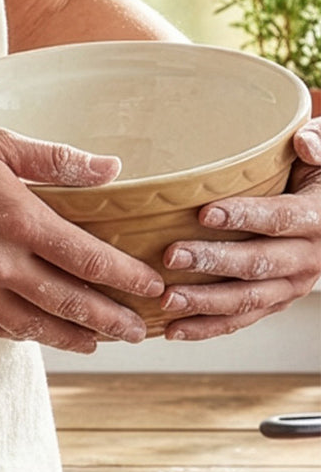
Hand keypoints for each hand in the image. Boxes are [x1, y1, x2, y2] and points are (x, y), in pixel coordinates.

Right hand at [0, 122, 165, 353]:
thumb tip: (110, 169)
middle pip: (69, 302)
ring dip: (73, 336)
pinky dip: (23, 334)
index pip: (87, 259)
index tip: (153, 287)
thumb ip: (54, 160)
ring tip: (100, 342)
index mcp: (17, 218)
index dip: (126, 277)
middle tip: (141, 331)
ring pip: (34, 325)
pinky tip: (38, 334)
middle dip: (111, 319)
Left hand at [160, 118, 320, 340]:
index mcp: (317, 219)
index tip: (205, 213)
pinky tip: (174, 328)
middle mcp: (308, 257)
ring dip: (206, 302)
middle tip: (172, 256)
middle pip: (259, 263)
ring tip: (167, 299)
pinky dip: (208, 327)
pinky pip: (242, 319)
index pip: (280, 219)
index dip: (245, 217)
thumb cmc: (313, 173)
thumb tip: (303, 143)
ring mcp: (292, 285)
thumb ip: (318, 143)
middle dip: (214, 262)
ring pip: (249, 299)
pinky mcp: (275, 300)